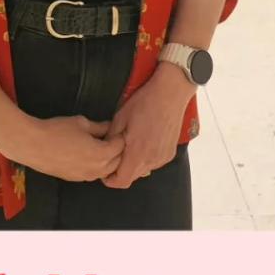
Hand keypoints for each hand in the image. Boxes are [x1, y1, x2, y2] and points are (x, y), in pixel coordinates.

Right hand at [14, 115, 126, 181]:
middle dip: (117, 151)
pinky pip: (93, 175)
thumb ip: (99, 127)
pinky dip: (97, 167)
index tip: (117, 130)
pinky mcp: (75, 179)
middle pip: (117, 162)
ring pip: (106, 172)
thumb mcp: (81, 123)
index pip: (120, 147)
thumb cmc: (57, 131)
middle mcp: (96, 169)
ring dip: (108, 161)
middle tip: (112, 138)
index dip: (120, 137)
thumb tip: (109, 127)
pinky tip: (88, 156)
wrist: (34, 145)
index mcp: (101, 154)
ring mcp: (86, 177)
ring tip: (102, 147)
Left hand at [99, 64, 194, 188]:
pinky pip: (154, 162)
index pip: (122, 181)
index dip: (110, 180)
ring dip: (134, 163)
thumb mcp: (120, 118)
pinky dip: (146, 157)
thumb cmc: (145, 103)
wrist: (170, 94)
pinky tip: (144, 141)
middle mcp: (152, 160)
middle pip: (132, 177)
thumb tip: (103, 150)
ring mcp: (163, 158)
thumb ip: (110, 139)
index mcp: (137, 153)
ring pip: (143, 170)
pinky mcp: (170, 153)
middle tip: (115, 153)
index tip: (104, 171)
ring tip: (130, 144)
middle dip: (121, 170)